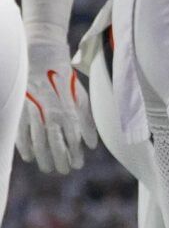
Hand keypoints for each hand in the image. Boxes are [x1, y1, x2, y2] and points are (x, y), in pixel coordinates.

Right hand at [16, 28, 93, 174]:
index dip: (74, 152)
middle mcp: (50, 111)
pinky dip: (24, 146)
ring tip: (48, 169)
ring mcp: (33, 110)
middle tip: (63, 171)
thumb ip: (86, 120)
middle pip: (54, 141)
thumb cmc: (65, 77)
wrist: (41, 56)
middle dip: (59, 159)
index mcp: (67, 107)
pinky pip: (20, 131)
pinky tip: (29, 157)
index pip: (72, 136)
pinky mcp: (20, 108)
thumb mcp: (81, 95)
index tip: (77, 165)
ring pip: (36, 140)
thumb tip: (90, 144)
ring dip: (42, 156)